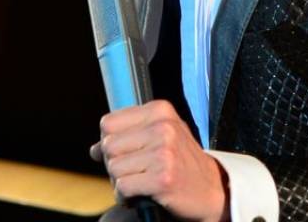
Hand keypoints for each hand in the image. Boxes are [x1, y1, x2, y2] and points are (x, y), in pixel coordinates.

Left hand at [90, 99, 229, 221]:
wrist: (214, 191)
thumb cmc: (182, 164)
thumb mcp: (160, 137)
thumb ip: (128, 136)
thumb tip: (93, 150)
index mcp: (160, 110)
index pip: (108, 123)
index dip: (110, 143)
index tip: (127, 154)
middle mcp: (163, 127)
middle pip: (108, 147)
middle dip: (115, 165)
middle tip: (136, 172)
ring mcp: (164, 152)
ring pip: (113, 168)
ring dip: (121, 182)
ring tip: (142, 183)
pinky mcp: (163, 178)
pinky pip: (123, 187)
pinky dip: (126, 197)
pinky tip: (143, 195)